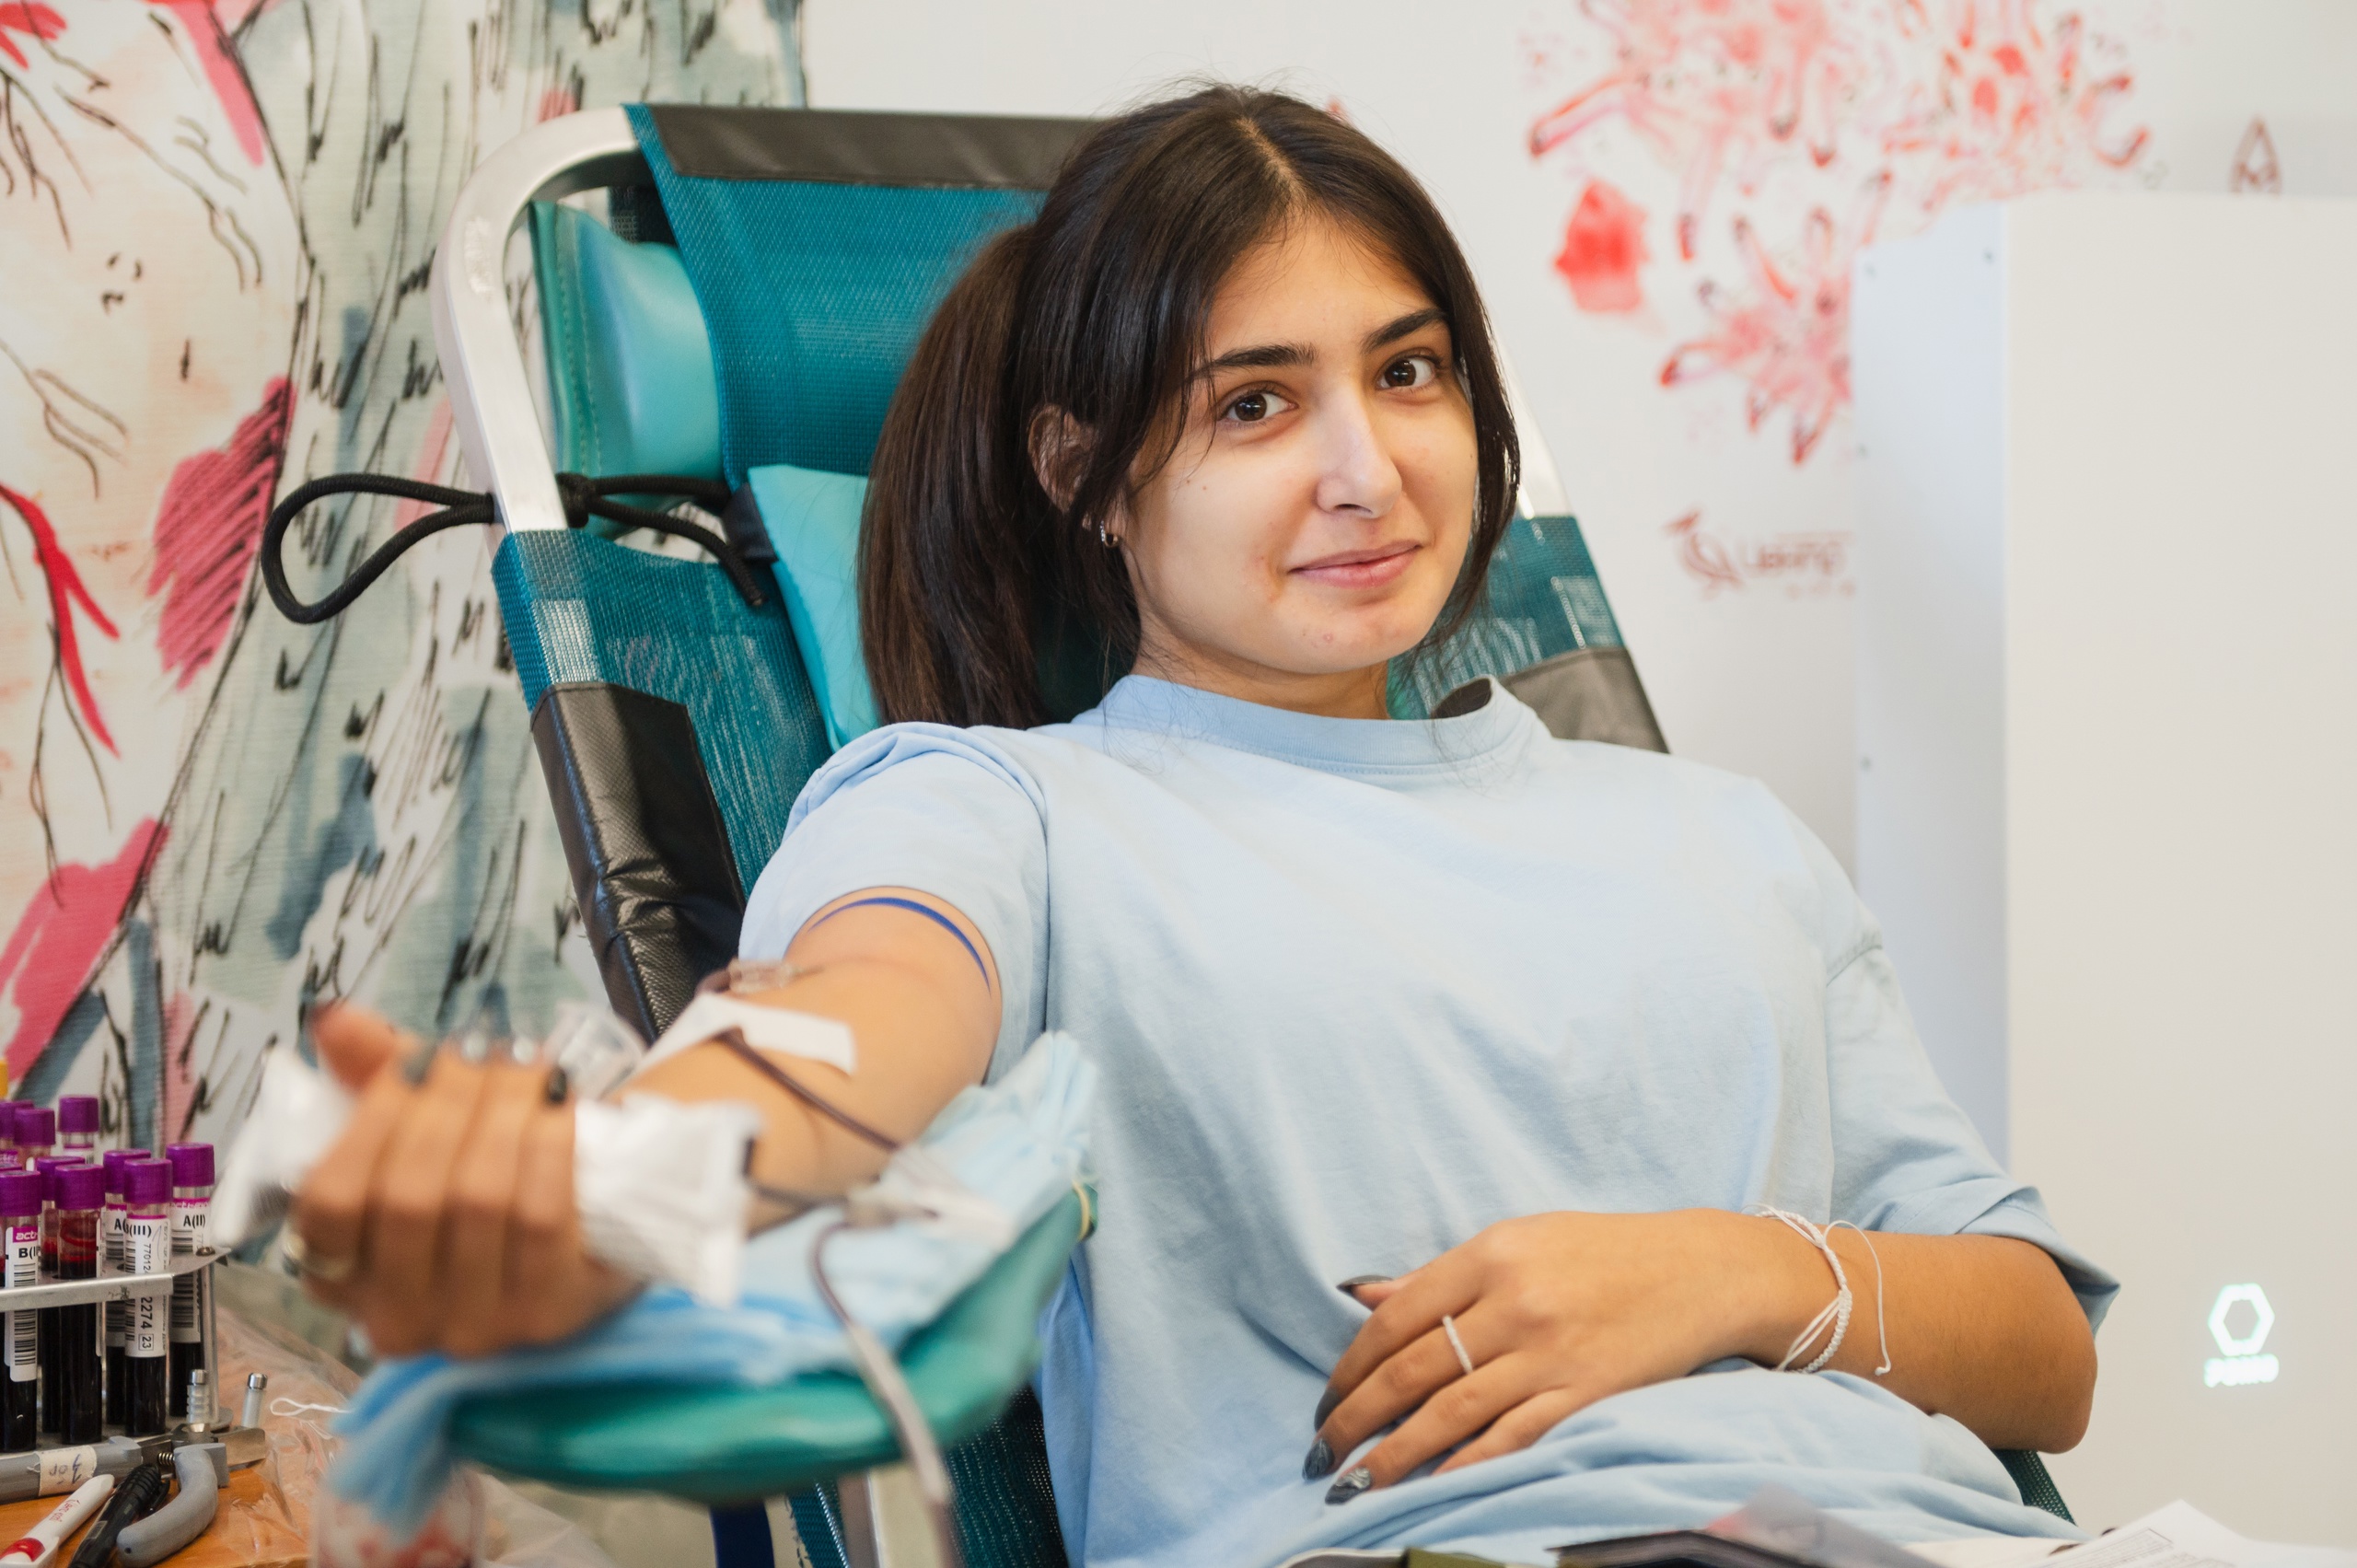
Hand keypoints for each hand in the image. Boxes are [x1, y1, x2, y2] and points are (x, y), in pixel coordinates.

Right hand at [290, 1004, 639, 1357]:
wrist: (593, 1224)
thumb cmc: (486, 1171)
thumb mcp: (422, 1124)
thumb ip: (373, 1074)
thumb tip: (336, 1019)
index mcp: (342, 1277)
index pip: (330, 1202)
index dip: (373, 1119)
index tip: (417, 1063)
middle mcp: (398, 1317)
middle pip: (409, 1196)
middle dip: (446, 1103)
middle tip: (480, 1048)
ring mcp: (475, 1325)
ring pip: (477, 1200)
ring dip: (502, 1112)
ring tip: (524, 1062)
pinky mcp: (551, 1313)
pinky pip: (542, 1216)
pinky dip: (549, 1144)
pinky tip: (558, 1102)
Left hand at [1310, 1210, 1792, 1495]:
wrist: (1701, 1270)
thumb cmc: (1601, 1253)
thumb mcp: (1517, 1240)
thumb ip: (1440, 1275)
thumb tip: (1363, 1296)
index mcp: (1489, 1254)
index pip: (1396, 1317)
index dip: (1351, 1365)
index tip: (1327, 1398)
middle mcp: (1514, 1302)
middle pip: (1412, 1370)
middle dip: (1356, 1417)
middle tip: (1322, 1449)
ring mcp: (1550, 1352)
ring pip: (1451, 1413)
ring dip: (1395, 1454)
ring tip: (1357, 1482)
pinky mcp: (1586, 1394)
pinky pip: (1511, 1438)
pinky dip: (1464, 1466)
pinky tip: (1431, 1485)